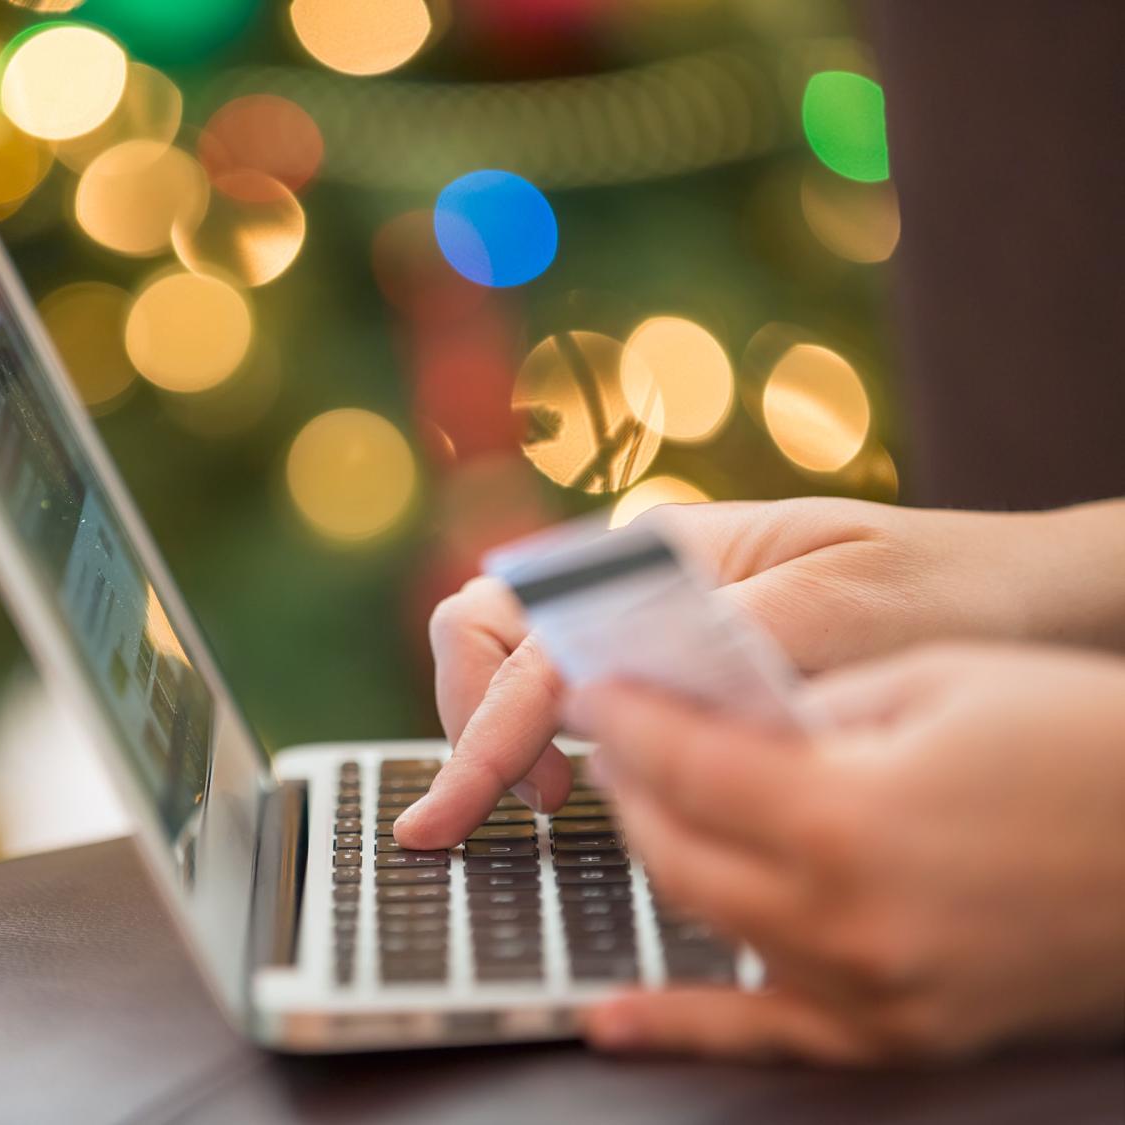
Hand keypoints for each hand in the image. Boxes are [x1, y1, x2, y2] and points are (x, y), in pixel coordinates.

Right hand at [395, 496, 1124, 849]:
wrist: (1021, 594)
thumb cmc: (943, 588)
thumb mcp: (849, 608)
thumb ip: (729, 638)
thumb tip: (620, 694)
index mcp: (668, 549)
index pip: (531, 634)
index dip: (488, 725)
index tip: (466, 806)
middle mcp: (637, 580)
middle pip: (488, 631)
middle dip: (471, 719)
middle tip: (515, 808)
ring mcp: (648, 620)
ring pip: (515, 661)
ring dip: (499, 729)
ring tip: (547, 801)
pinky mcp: (673, 664)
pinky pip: (573, 691)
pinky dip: (544, 738)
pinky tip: (583, 783)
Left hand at [570, 643, 1124, 1063]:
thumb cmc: (1085, 743)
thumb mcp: (937, 683)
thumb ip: (809, 706)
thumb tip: (717, 717)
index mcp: (849, 816)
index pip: (686, 764)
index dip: (627, 719)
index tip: (597, 689)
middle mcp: (846, 920)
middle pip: (675, 851)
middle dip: (631, 785)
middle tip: (620, 738)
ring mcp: (875, 993)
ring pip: (708, 926)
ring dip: (662, 857)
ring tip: (642, 805)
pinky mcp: (906, 1036)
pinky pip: (768, 1037)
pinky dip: (683, 1025)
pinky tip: (614, 1017)